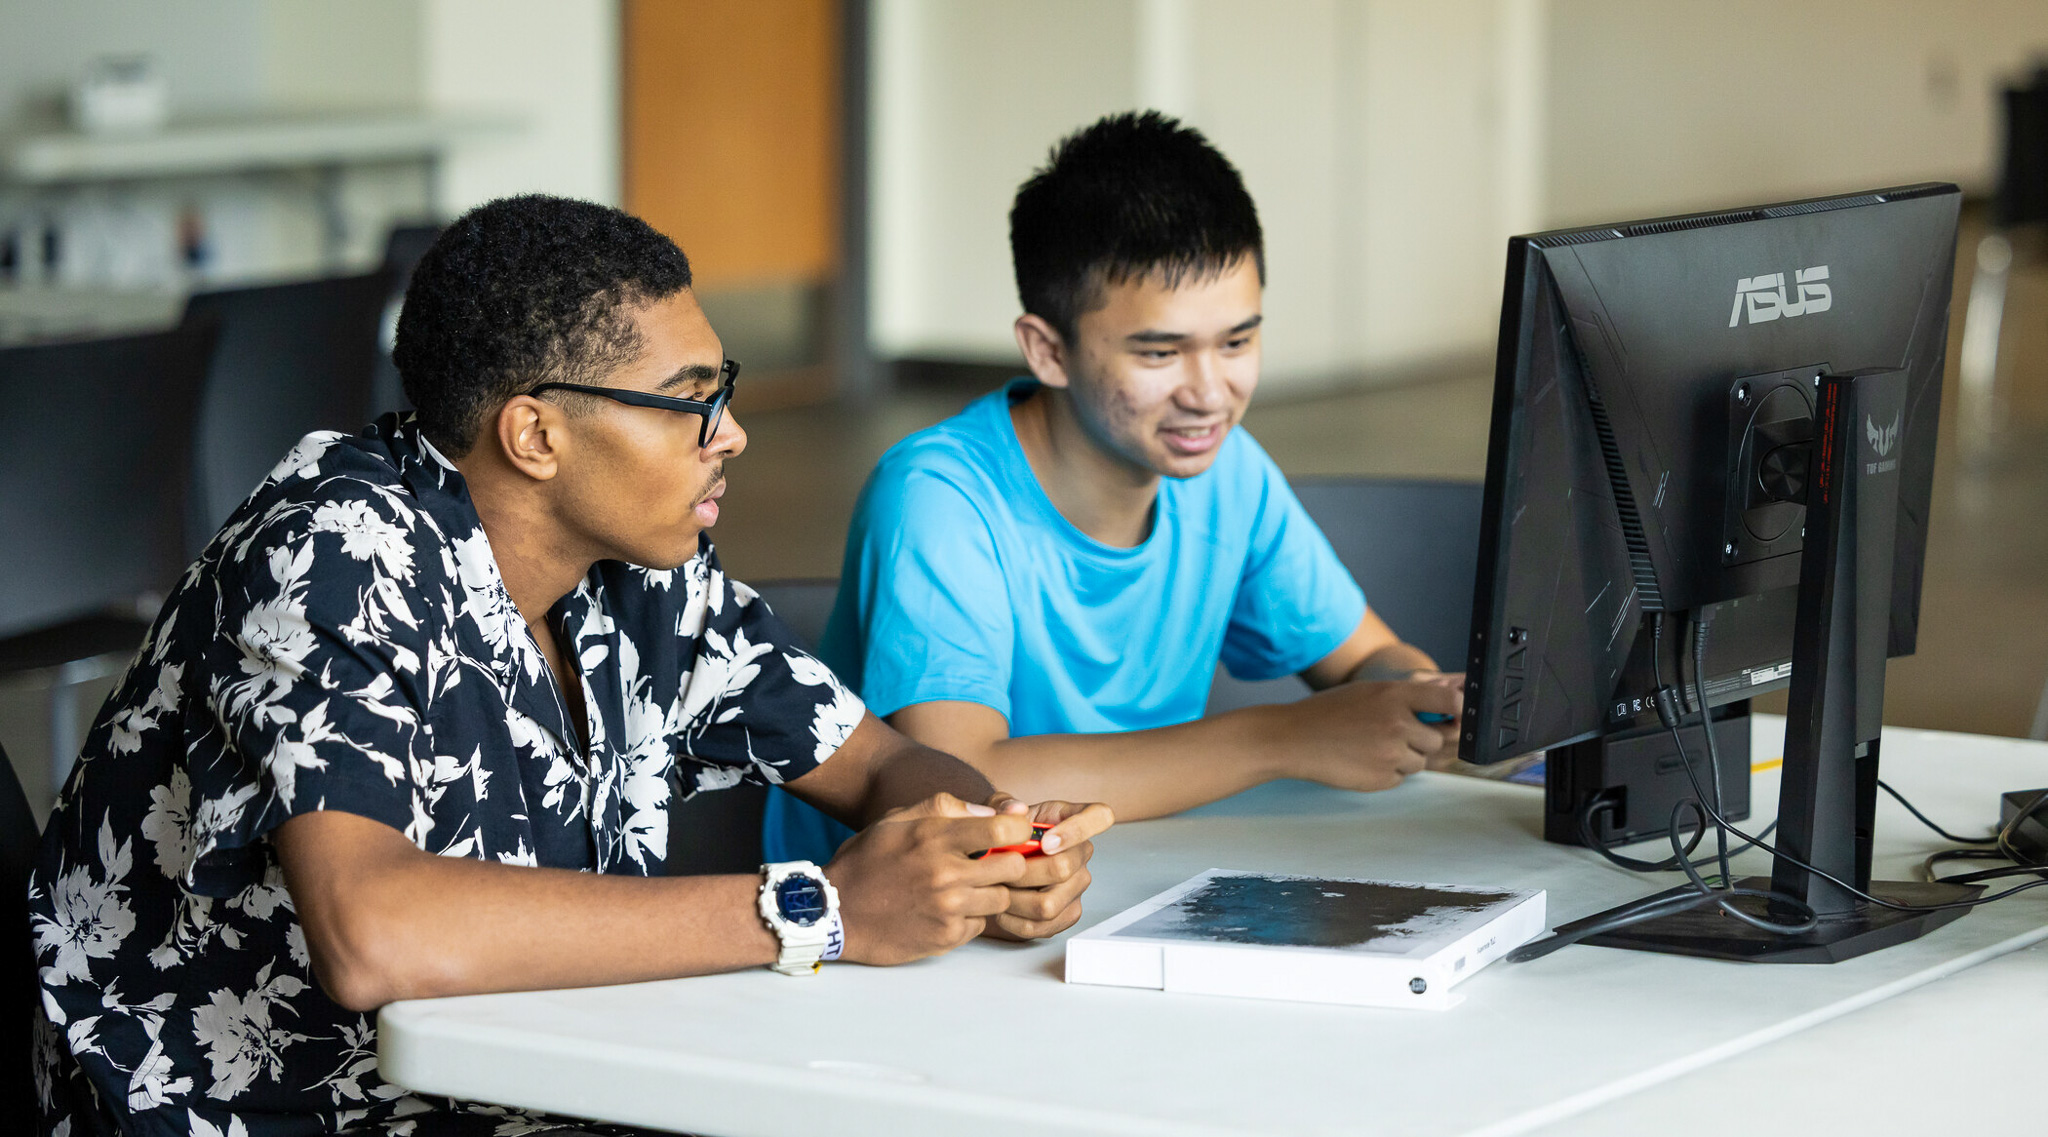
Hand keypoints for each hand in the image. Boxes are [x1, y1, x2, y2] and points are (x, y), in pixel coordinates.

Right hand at [826, 792, 1032, 965]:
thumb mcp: (897, 819)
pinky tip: (946, 909)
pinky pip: (981, 925)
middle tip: (992, 862)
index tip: (1014, 833)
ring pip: (1002, 898)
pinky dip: (970, 917)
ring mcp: (948, 909)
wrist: (834, 912)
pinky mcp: (946, 937)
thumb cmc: (867, 861)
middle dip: (1009, 862)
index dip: (1019, 829)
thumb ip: (947, 807)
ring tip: (964, 887)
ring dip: (990, 892)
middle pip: (1015, 867)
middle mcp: (946, 874)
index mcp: (935, 837)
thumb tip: (995, 810)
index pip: (1004, 829)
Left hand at [977, 798, 1113, 940]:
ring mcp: (1078, 885)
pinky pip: (1041, 926)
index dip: (1076, 831)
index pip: (1099, 816)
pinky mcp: (1068, 913)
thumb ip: (1001, 805)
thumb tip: (1015, 809)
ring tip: (995, 889)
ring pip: (1048, 904)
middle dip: (1020, 873)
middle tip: (997, 870)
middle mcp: (1081, 852)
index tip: (1045, 842)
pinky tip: (1001, 907)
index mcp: (1072, 817)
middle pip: (1063, 868)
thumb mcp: (996, 811)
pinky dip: (1013, 920)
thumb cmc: (1004, 834)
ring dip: (1013, 900)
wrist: (997, 865)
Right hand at [1276, 676, 1462, 791]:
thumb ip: (1408, 697)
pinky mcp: (1382, 779)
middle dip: (1423, 739)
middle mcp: (1398, 724)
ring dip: (1405, 757)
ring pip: (1421, 761)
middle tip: (1395, 733)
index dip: (1458, 710)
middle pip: (1438, 738)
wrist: (1293, 739)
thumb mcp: (1369, 691)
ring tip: (1373, 746)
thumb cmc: (1329, 712)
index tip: (1455, 716)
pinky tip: (1364, 759)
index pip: (1451, 701)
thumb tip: (1448, 699)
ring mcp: (1391, 754)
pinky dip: (1389, 772)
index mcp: (1395, 696)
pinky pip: (1402, 778)